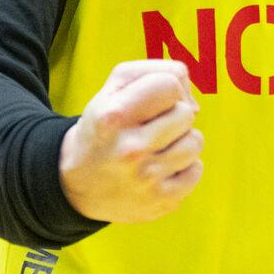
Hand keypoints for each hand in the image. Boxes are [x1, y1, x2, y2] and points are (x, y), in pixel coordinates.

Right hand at [59, 61, 203, 223]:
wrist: (77, 185)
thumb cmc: (104, 126)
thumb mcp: (113, 88)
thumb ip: (155, 72)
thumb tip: (195, 104)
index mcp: (114, 117)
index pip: (170, 84)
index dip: (166, 88)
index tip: (152, 100)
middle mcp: (130, 149)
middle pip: (186, 112)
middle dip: (173, 114)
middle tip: (150, 126)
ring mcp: (147, 179)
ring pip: (195, 141)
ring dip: (180, 141)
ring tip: (156, 148)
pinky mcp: (161, 201)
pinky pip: (196, 170)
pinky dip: (183, 167)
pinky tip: (160, 169)